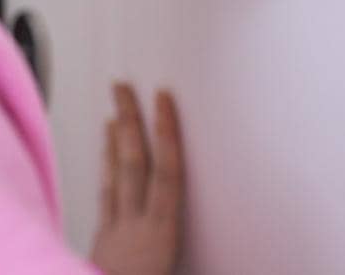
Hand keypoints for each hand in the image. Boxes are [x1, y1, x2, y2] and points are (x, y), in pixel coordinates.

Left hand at [88, 82, 184, 274]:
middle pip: (132, 164)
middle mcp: (132, 229)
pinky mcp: (96, 247)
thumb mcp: (182, 272)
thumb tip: (248, 260)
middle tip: (122, 87)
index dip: (166, 134)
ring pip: (112, 180)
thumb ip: (195, 264)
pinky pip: (102, 202)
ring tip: (112, 115)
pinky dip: (103, 177)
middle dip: (128, 122)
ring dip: (112, 145)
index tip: (163, 99)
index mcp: (159, 237)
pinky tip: (103, 168)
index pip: (166, 173)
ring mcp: (111, 236)